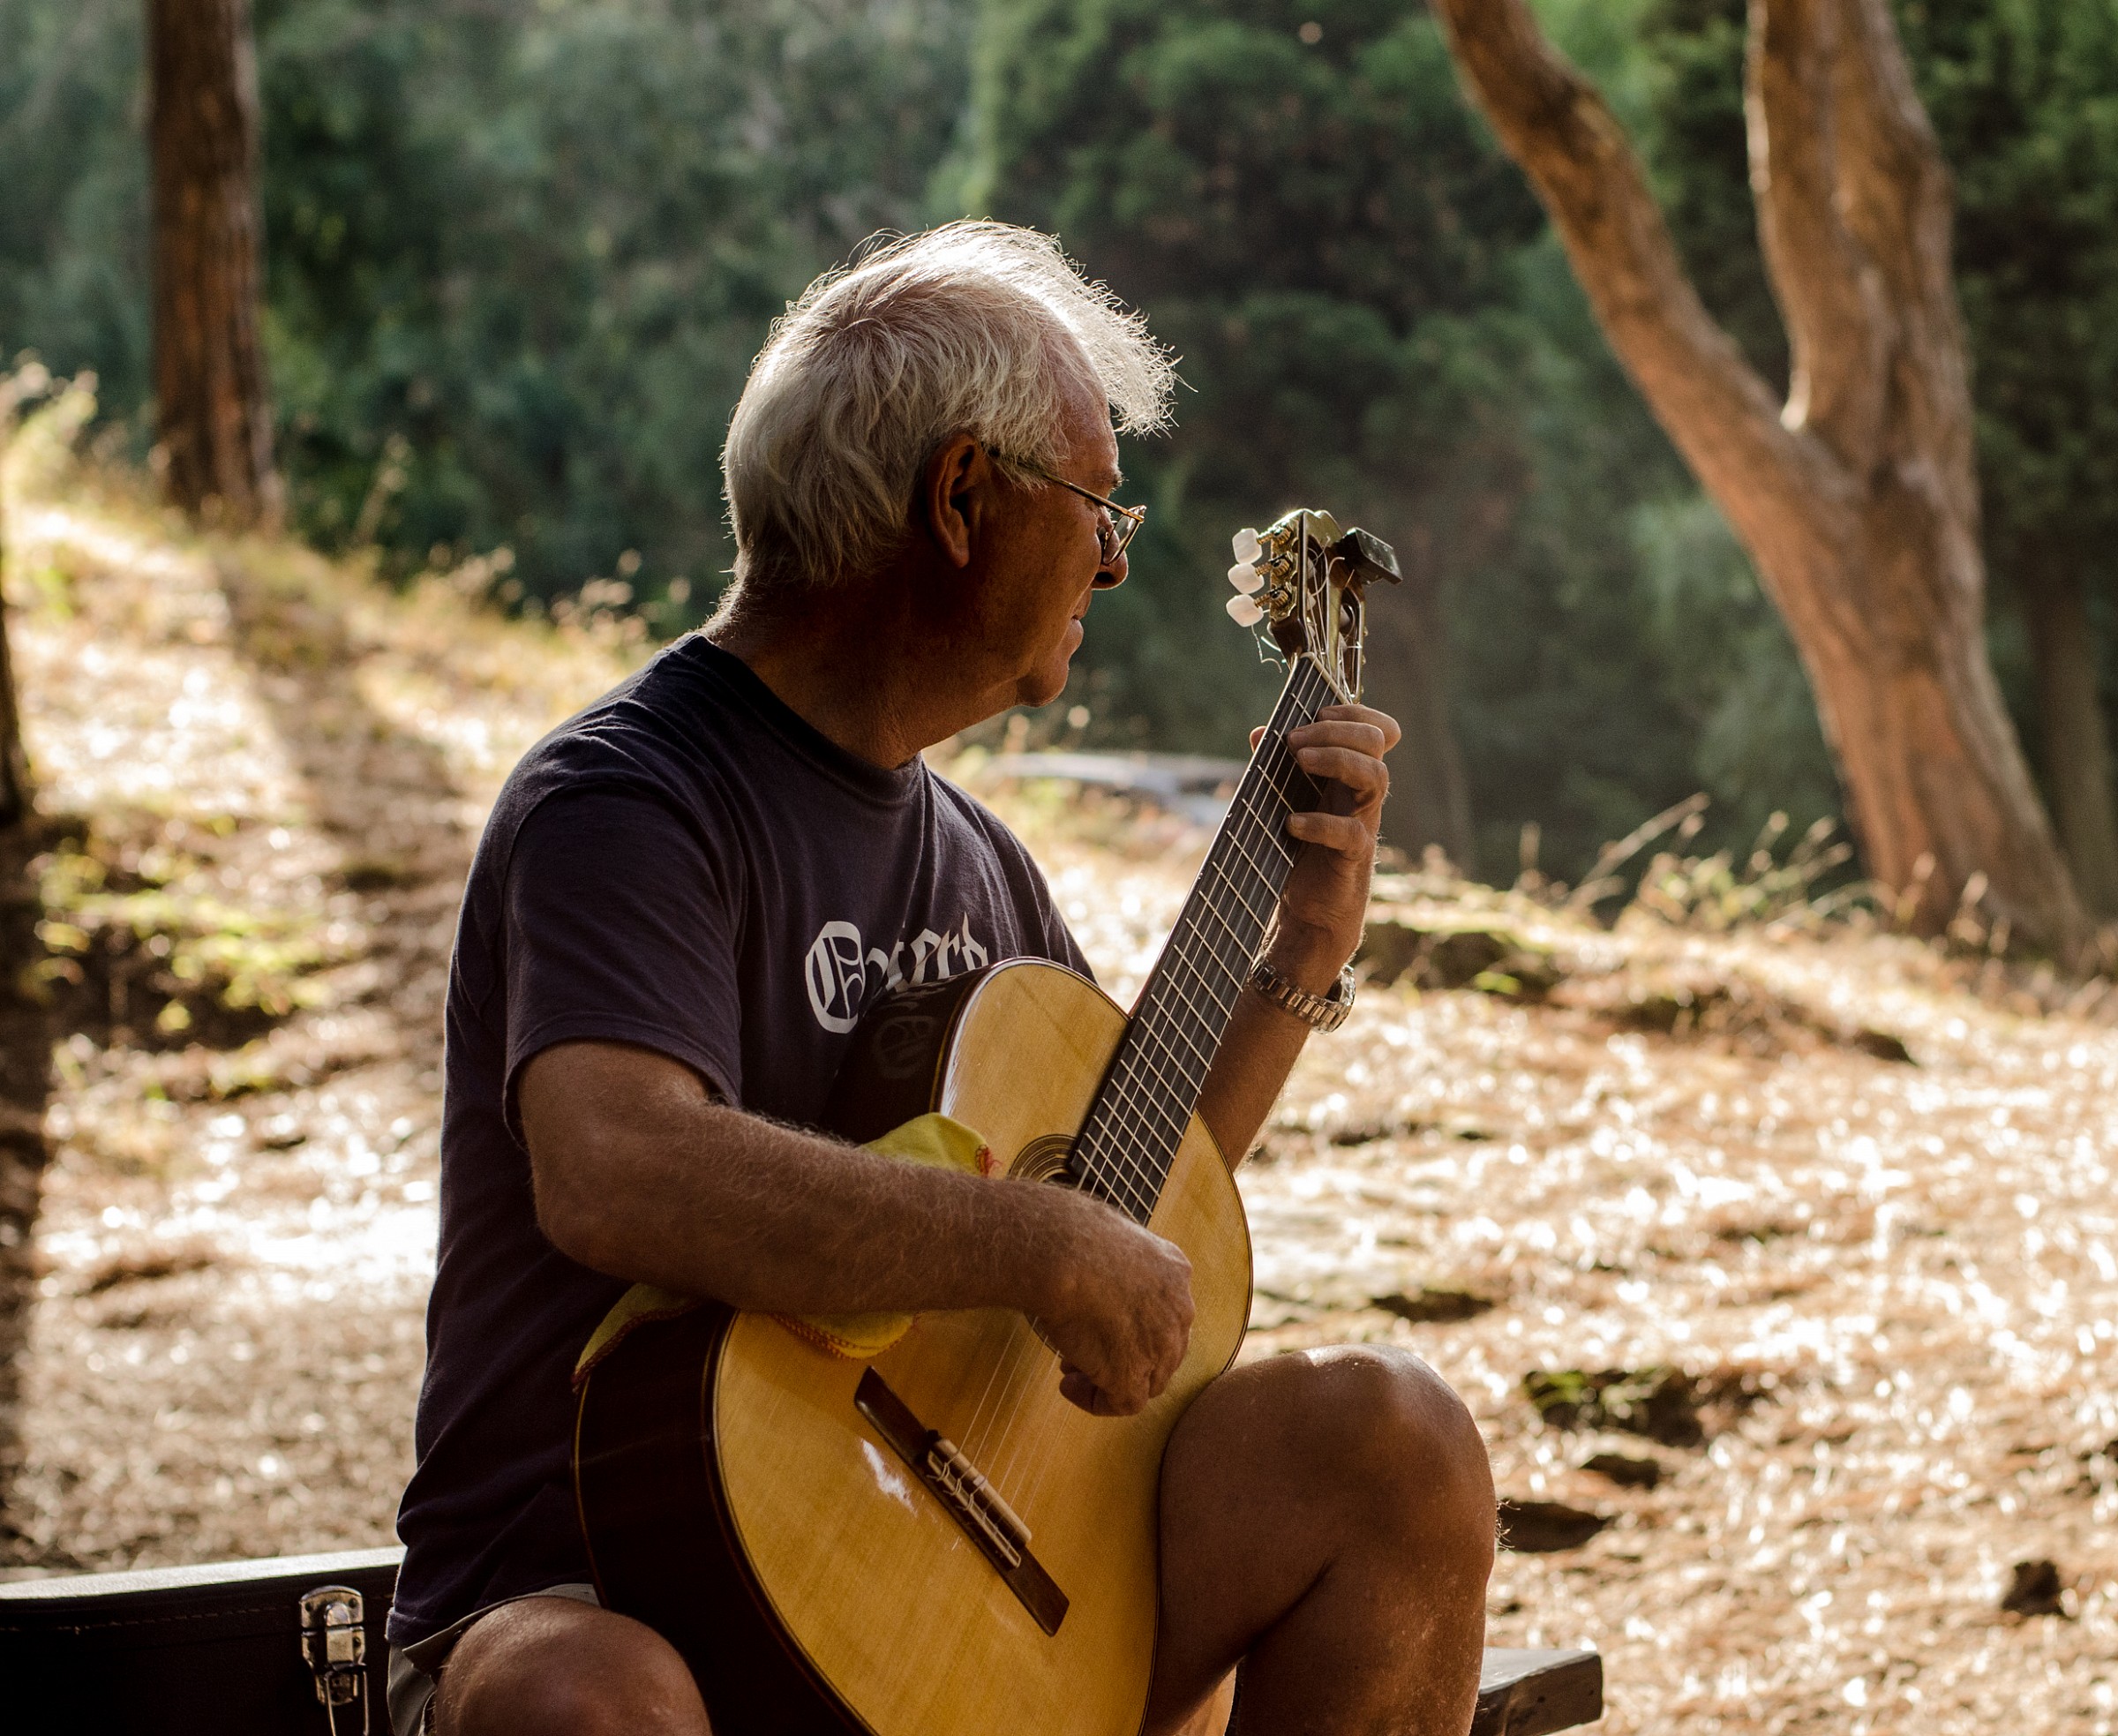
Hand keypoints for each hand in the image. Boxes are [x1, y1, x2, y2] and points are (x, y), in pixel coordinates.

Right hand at [1031, 1191, 1194, 1416]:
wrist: (1062, 1252)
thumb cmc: (1071, 1235)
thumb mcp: (1111, 1236)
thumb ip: (1117, 1261)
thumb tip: (1096, 1266)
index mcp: (1176, 1271)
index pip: (1166, 1312)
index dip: (1134, 1325)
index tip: (1099, 1321)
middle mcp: (1179, 1309)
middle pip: (1163, 1349)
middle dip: (1125, 1354)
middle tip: (1083, 1352)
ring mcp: (1161, 1345)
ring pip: (1148, 1379)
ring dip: (1111, 1379)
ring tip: (1071, 1373)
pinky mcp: (1132, 1374)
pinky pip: (1124, 1403)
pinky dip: (1097, 1402)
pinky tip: (1070, 1387)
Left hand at [1249, 702, 1401, 992]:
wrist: (1309, 913)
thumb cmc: (1299, 851)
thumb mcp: (1283, 802)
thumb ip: (1275, 767)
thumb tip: (1258, 732)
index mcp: (1349, 775)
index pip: (1377, 730)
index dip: (1356, 712)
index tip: (1316, 711)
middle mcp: (1362, 795)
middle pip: (1376, 744)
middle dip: (1338, 730)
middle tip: (1296, 739)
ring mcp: (1362, 824)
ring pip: (1375, 778)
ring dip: (1337, 760)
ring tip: (1298, 760)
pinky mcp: (1353, 858)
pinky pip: (1350, 833)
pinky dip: (1320, 823)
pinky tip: (1292, 822)